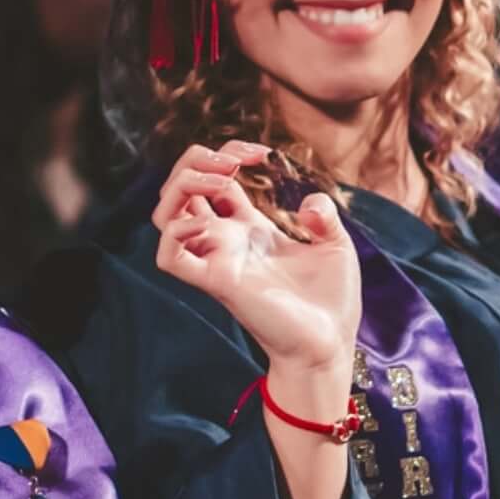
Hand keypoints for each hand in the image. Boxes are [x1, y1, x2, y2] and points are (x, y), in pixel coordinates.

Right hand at [151, 142, 362, 378]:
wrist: (330, 345)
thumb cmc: (331, 303)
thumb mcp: (337, 246)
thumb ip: (324, 216)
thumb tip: (308, 202)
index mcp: (249, 228)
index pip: (214, 179)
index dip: (228, 154)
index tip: (263, 153)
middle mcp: (225, 241)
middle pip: (179, 190)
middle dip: (195, 161)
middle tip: (233, 162)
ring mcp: (217, 259)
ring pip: (163, 216)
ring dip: (181, 186)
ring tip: (219, 181)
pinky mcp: (217, 283)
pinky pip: (170, 257)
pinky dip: (177, 231)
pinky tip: (209, 222)